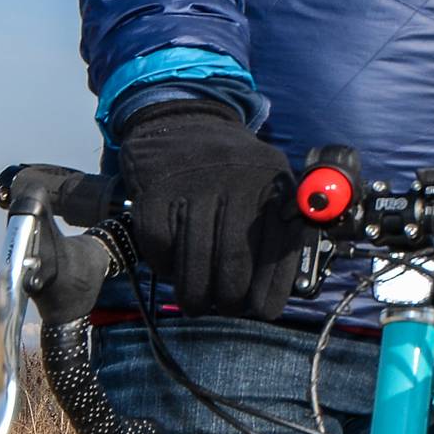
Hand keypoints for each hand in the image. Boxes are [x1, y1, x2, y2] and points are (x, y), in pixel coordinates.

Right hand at [116, 99, 297, 319]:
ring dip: (194, 294)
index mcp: (273, 183)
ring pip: (194, 261)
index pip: (277, 248)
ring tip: (196, 303)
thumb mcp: (267, 186)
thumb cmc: (231, 170)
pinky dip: (164, 268)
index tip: (262, 311)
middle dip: (228, 298)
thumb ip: (277, 230)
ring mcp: (193, 185)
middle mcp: (237, 181)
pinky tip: (172, 269)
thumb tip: (269, 295)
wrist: (184, 122)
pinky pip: (159, 248)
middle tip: (222, 307)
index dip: (270, 288)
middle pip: (232, 261)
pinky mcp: (155, 192)